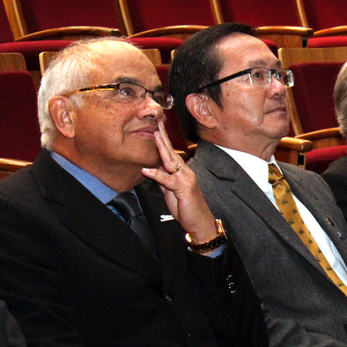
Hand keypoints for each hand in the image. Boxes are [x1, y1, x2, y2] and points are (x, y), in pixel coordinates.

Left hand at [141, 120, 219, 244]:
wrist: (200, 223)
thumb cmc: (187, 209)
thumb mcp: (172, 193)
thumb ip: (164, 181)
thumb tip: (154, 171)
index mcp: (183, 173)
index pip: (172, 154)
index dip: (164, 141)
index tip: (157, 128)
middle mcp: (186, 173)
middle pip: (172, 152)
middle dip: (164, 137)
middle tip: (157, 123)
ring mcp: (185, 180)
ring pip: (171, 161)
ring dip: (161, 148)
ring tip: (154, 136)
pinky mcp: (183, 189)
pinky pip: (167, 180)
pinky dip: (156, 174)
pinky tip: (146, 170)